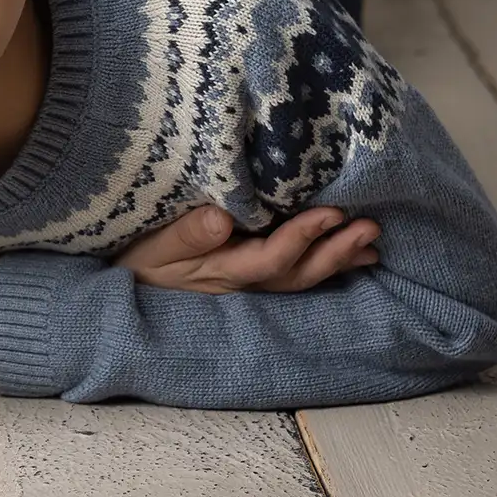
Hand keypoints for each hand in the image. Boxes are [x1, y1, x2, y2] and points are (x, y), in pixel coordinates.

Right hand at [115, 205, 379, 293]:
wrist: (125, 284)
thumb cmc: (138, 258)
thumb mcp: (153, 245)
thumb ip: (185, 233)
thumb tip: (221, 215)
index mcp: (222, 270)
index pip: (272, 258)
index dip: (304, 236)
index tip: (332, 212)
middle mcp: (242, 282)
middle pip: (298, 273)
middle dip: (335, 252)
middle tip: (370, 228)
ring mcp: (247, 283)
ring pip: (300, 277)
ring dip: (337, 261)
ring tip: (371, 245)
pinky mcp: (248, 276)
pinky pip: (292, 274)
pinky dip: (321, 264)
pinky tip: (344, 255)